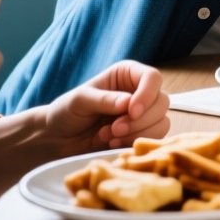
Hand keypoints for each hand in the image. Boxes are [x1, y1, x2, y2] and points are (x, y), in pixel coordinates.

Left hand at [42, 61, 169, 153]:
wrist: (58, 139)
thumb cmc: (66, 112)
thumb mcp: (79, 101)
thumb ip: (104, 100)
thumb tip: (128, 103)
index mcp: (127, 75)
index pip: (153, 78)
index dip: (147, 95)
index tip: (130, 111)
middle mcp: (139, 92)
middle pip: (162, 102)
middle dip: (139, 120)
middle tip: (114, 130)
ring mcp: (143, 115)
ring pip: (161, 123)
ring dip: (136, 133)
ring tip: (109, 137)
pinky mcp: (141, 135)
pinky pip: (153, 140)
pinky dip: (134, 144)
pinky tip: (113, 144)